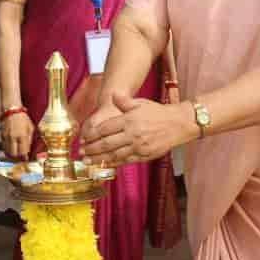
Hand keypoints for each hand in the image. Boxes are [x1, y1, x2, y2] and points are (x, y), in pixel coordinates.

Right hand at [0, 111, 34, 158]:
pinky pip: (4, 146)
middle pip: (14, 155)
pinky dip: (7, 149)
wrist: (12, 110)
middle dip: (18, 158)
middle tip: (20, 157)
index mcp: (23, 136)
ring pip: (7, 152)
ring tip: (16, 154)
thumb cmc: (23, 119)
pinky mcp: (2, 135)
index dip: (25, 157)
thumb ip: (30, 140)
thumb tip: (30, 150)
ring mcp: (6, 137)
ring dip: (12, 155)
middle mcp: (14, 137)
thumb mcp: (31, 128)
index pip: (23, 152)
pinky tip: (11, 147)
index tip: (26, 158)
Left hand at [80, 93, 197, 166]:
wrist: (178, 124)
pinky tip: (105, 164)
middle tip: (81, 152)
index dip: (92, 135)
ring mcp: (138, 146)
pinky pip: (125, 160)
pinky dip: (113, 163)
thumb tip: (113, 94)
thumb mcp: (140, 103)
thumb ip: (124, 101)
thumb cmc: (157, 113)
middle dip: (91, 149)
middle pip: (107, 143)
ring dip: (99, 159)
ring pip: (114, 155)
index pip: (105, 128)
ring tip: (88, 162)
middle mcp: (133, 133)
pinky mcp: (144, 155)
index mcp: (129, 119)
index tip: (83, 139)